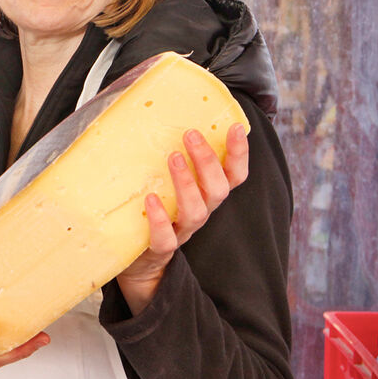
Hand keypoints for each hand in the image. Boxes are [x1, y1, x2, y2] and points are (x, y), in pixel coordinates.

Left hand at [116, 123, 249, 315]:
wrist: (138, 264)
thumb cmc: (152, 212)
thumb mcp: (164, 183)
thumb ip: (168, 158)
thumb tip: (152, 115)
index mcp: (205, 197)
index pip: (233, 176)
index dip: (239, 154)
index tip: (235, 128)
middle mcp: (199, 213)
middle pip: (217, 189)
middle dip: (208, 161)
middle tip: (190, 134)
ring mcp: (181, 232)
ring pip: (196, 211)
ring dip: (187, 183)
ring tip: (173, 158)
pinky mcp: (159, 250)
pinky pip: (165, 238)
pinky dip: (159, 219)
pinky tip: (151, 200)